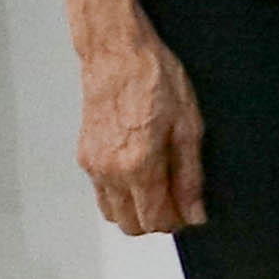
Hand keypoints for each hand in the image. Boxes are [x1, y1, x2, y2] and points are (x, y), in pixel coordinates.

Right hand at [71, 0, 205, 236]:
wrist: (117, 52)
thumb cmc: (154, 78)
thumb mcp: (188, 126)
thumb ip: (190, 176)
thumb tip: (194, 212)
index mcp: (138, 165)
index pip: (155, 220)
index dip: (177, 220)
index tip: (191, 209)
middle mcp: (110, 171)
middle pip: (131, 226)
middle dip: (156, 220)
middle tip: (178, 198)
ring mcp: (93, 165)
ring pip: (113, 213)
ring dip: (137, 210)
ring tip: (160, 183)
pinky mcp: (84, 156)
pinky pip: (102, 193)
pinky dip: (121, 194)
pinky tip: (140, 170)